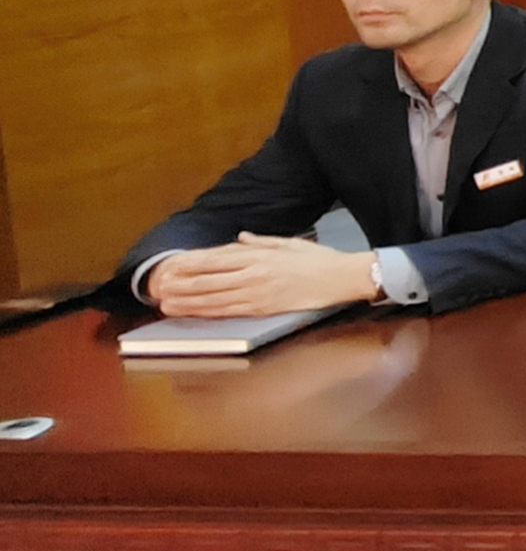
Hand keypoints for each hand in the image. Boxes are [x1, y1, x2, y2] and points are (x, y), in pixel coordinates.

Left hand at [149, 235, 376, 318]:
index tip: (171, 265)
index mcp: (259, 254)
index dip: (190, 263)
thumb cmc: (319, 259)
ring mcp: (257, 291)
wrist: (342, 277)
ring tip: (167, 304)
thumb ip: (261, 241)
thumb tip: (240, 237)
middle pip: (208, 278)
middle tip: (159, 288)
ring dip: (188, 301)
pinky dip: (208, 312)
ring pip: (214, 297)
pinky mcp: (264, 308)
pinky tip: (195, 313)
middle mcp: (254, 272)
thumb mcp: (289, 243)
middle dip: (181, 284)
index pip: (216, 257)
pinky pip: (230, 310)